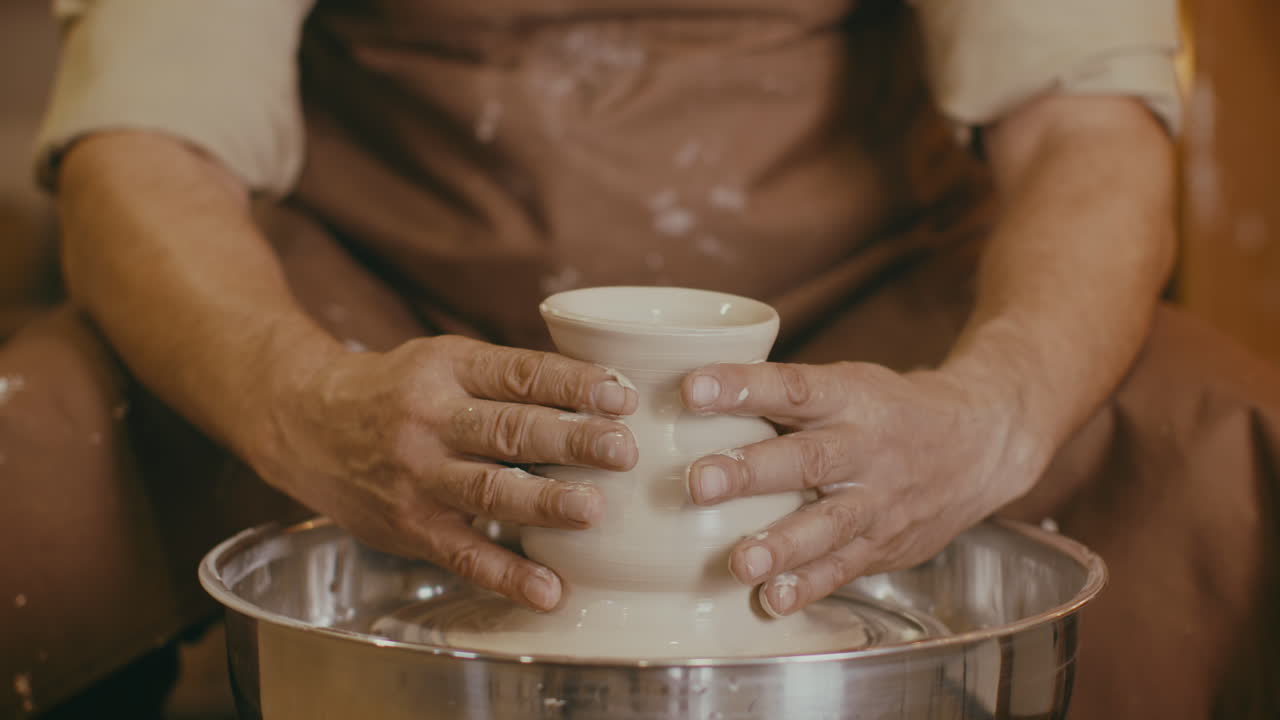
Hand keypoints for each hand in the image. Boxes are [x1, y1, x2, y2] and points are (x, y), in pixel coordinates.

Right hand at [245, 335, 638, 610]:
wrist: (306, 423)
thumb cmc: (395, 390)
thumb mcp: (443, 360)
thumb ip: (508, 377)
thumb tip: (601, 391)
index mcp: (447, 368)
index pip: (519, 373)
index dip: (573, 383)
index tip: (621, 396)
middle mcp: (431, 419)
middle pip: (509, 429)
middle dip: (571, 439)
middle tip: (623, 450)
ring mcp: (418, 475)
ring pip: (488, 489)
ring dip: (545, 502)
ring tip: (594, 511)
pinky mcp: (410, 526)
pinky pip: (462, 554)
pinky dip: (506, 575)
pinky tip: (549, 590)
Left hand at [680, 361, 1044, 615]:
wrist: (979, 444)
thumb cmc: (889, 409)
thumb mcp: (847, 384)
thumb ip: (782, 396)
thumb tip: (688, 393)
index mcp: (850, 397)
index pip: (793, 387)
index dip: (743, 386)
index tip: (692, 388)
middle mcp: (865, 448)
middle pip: (806, 460)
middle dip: (750, 472)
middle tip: (698, 483)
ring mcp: (878, 500)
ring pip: (828, 523)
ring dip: (780, 544)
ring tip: (738, 560)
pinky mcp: (884, 544)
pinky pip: (845, 568)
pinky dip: (809, 586)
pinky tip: (772, 600)